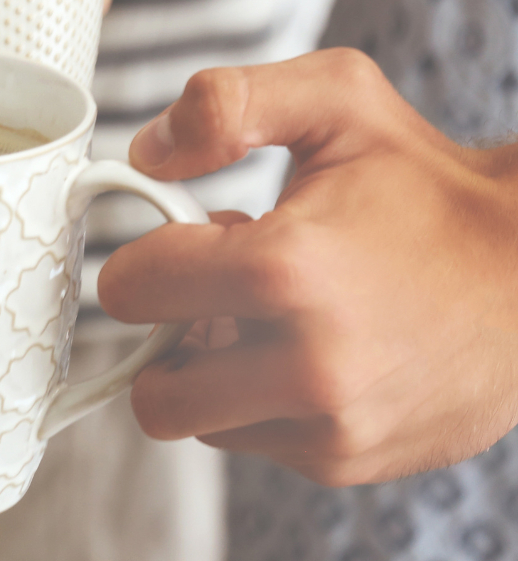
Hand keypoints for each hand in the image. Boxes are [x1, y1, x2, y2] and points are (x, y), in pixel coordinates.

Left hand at [99, 49, 517, 485]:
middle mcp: (307, 365)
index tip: (183, 241)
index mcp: (285, 270)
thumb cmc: (430, 186)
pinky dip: (260, 401)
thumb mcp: (336, 98)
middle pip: (152, 389)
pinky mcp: (350, 461)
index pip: (129, 290)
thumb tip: (147, 154)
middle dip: (166, 337)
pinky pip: (254, 441)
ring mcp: (331, 425)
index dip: (143, 259)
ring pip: (200, 421)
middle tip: (213, 295)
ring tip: (269, 316)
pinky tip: (307, 349)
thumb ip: (226, 104)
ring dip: (212, 372)